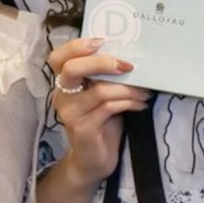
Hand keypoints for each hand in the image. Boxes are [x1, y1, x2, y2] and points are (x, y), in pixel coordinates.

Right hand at [47, 36, 148, 184]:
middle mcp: (62, 96)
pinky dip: (129, 102)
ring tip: (144, 91)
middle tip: (129, 65)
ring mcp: (70, 113)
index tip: (102, 41)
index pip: (58, 58)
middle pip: (73, 68)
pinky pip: (108, 108)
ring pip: (99, 90)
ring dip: (128, 88)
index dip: (76, 46)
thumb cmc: (100, 123)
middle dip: (102, 62)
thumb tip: (130, 55)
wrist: (93, 160)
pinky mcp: (82, 128)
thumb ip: (104, 77)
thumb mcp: (101, 95)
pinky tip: (140, 104)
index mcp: (64, 83)